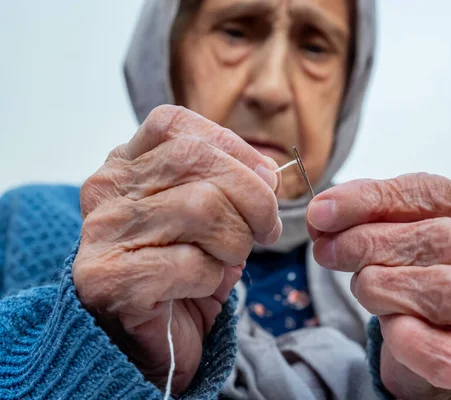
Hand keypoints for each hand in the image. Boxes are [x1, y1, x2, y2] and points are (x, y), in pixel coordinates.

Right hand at [73, 105, 280, 392]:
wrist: (149, 344)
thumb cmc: (183, 275)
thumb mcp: (208, 218)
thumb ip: (229, 186)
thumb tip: (269, 174)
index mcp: (124, 167)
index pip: (174, 125)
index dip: (231, 145)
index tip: (265, 178)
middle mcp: (106, 192)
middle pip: (195, 159)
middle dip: (252, 195)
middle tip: (266, 229)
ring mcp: (104, 235)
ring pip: (201, 208)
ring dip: (236, 241)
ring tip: (227, 261)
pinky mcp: (112, 280)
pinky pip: (192, 263)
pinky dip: (213, 277)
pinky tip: (199, 288)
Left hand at [307, 173, 450, 398]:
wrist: (437, 331)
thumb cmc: (421, 266)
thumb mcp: (401, 226)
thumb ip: (369, 213)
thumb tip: (323, 213)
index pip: (432, 193)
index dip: (371, 199)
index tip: (323, 211)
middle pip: (439, 237)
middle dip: (370, 242)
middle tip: (328, 249)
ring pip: (443, 288)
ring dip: (383, 285)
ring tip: (361, 286)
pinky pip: (443, 352)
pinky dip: (407, 339)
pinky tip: (388, 328)